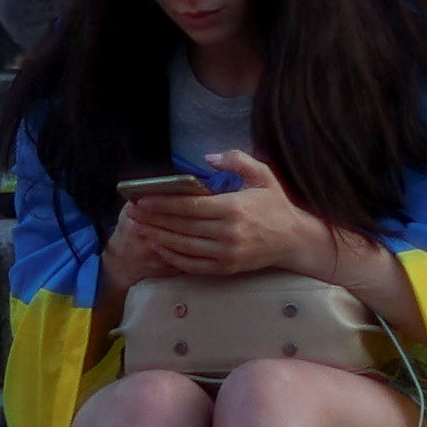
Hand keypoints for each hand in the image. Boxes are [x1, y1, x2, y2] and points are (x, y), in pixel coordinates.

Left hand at [119, 149, 334, 283]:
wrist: (294, 240)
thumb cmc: (275, 205)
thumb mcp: (263, 175)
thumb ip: (237, 160)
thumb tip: (208, 158)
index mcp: (234, 207)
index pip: (189, 206)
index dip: (162, 204)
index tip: (142, 200)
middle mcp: (227, 233)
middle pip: (181, 226)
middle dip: (153, 219)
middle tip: (132, 214)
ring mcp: (225, 253)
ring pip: (182, 246)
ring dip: (157, 237)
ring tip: (139, 229)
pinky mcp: (224, 268)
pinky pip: (190, 264)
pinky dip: (171, 256)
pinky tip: (158, 246)